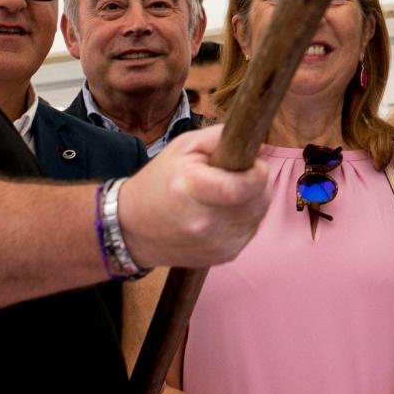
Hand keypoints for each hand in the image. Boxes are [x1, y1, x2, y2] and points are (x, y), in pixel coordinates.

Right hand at [116, 125, 271, 267]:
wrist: (133, 230)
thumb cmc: (159, 182)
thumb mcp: (183, 146)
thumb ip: (221, 138)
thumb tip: (256, 145)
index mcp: (193, 189)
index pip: (245, 185)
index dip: (257, 170)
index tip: (250, 162)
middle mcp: (206, 222)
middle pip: (260, 199)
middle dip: (257, 181)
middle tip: (236, 173)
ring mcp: (217, 243)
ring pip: (259, 214)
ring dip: (253, 199)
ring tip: (227, 193)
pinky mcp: (225, 256)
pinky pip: (251, 229)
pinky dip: (245, 217)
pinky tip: (224, 211)